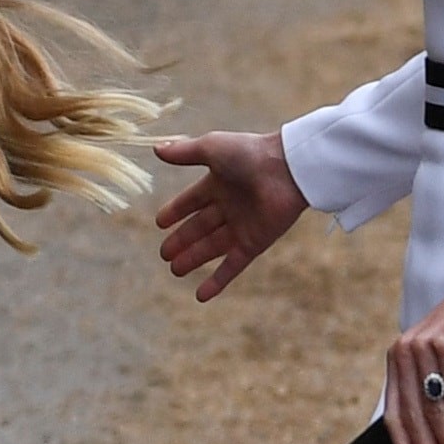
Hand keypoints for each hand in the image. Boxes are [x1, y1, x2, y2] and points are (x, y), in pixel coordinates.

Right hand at [152, 132, 307, 300]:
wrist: (288, 168)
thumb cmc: (250, 153)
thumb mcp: (211, 147)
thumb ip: (184, 152)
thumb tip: (155, 150)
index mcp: (219, 183)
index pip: (192, 201)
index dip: (176, 211)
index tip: (160, 223)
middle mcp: (230, 206)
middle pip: (200, 228)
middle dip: (182, 241)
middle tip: (164, 255)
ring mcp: (242, 226)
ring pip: (212, 248)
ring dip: (193, 259)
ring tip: (175, 270)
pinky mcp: (255, 243)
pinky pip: (232, 266)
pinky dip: (217, 281)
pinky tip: (200, 296)